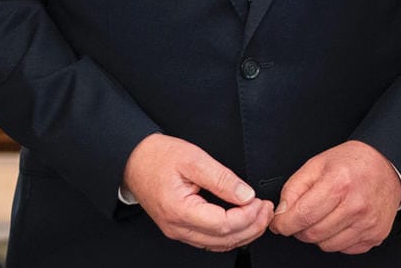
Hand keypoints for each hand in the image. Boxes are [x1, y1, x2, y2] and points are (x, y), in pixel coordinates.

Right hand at [122, 132, 272, 251]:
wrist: (133, 160)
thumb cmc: (158, 157)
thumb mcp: (193, 158)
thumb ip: (222, 178)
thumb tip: (246, 195)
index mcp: (179, 210)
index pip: (222, 225)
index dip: (247, 217)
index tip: (261, 202)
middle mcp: (177, 227)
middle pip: (223, 240)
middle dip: (252, 227)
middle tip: (267, 210)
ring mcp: (177, 231)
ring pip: (218, 244)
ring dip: (243, 233)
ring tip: (260, 215)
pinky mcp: (180, 228)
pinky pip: (209, 240)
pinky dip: (230, 235)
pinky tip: (242, 223)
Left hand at [268, 140, 400, 254]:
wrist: (386, 165)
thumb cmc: (352, 162)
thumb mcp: (316, 164)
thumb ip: (294, 188)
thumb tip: (281, 213)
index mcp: (339, 183)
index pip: (302, 216)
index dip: (284, 224)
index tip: (279, 223)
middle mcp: (356, 205)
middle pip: (313, 234)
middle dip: (300, 229)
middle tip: (302, 216)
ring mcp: (368, 223)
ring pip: (327, 245)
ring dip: (318, 236)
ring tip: (324, 216)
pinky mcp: (376, 235)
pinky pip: (344, 249)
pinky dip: (336, 239)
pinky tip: (340, 222)